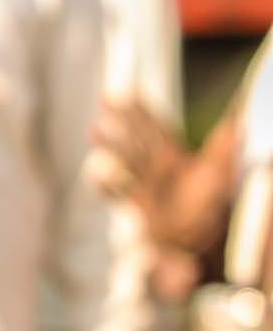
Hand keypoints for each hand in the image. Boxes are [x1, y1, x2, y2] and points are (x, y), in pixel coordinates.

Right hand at [94, 98, 227, 254]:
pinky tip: (99, 175)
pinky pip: (118, 190)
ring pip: (124, 158)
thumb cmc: (209, 205)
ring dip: (109, 143)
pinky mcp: (136, 202)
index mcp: (174, 155)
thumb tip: (238, 126)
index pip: (154, 126)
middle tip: (104, 101)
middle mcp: (155, 166)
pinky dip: (106, 182)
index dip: (139, 110)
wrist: (199, 237)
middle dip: (119, 119)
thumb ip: (224, 149)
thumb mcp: (220, 174)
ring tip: (93, 130)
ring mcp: (144, 183)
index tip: (123, 93)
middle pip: (134, 136)